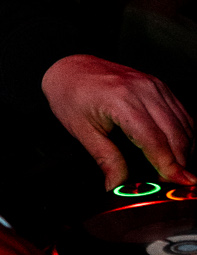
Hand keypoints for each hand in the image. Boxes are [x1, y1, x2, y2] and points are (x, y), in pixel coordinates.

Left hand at [41, 53, 193, 188]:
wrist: (70, 69)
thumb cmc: (71, 96)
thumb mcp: (83, 132)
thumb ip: (106, 160)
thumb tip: (118, 184)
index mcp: (122, 100)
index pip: (155, 140)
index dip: (169, 165)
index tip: (178, 182)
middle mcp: (142, 89)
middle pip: (175, 133)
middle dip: (180, 161)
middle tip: (175, 182)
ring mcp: (153, 85)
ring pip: (184, 123)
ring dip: (185, 148)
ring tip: (176, 168)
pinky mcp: (158, 85)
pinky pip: (181, 111)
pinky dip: (185, 132)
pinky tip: (178, 148)